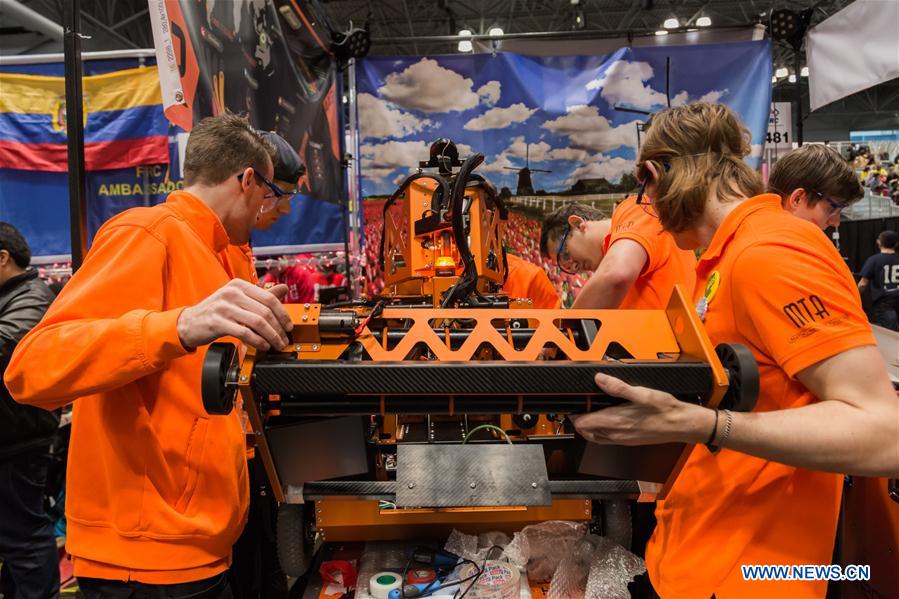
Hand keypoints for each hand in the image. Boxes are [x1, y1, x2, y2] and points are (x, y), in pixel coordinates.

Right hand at [177, 279, 292, 350]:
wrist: (188, 323)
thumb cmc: (216, 311)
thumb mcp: (238, 299)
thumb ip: (260, 295)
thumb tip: (283, 288)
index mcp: (239, 285)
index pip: (269, 298)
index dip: (283, 314)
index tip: (289, 326)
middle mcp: (232, 293)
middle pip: (265, 311)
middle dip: (278, 328)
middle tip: (284, 339)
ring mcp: (223, 307)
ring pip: (257, 322)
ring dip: (271, 336)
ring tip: (276, 344)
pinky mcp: (217, 322)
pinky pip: (244, 333)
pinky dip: (257, 341)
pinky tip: (262, 346)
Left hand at [570, 373, 714, 445]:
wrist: (682, 425)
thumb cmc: (665, 410)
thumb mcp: (642, 393)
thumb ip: (618, 387)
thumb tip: (600, 379)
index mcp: (616, 422)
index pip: (583, 423)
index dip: (574, 414)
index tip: (573, 404)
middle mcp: (616, 434)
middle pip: (585, 432)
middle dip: (578, 420)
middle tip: (579, 407)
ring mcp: (622, 440)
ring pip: (595, 438)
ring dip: (588, 427)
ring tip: (589, 413)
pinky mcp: (628, 441)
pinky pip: (606, 440)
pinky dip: (599, 432)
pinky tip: (606, 421)